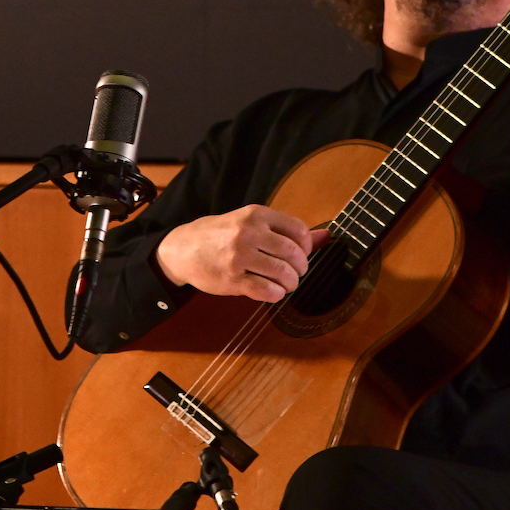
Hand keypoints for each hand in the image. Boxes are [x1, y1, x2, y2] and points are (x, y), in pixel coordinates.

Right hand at [156, 205, 328, 301]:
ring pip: (283, 274)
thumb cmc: (220, 234)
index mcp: (255, 214)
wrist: (182, 248)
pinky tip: (273, 292)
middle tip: (296, 273)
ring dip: (291, 283)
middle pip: (294, 254)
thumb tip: (327, 236)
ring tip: (286, 284)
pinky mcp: (232, 279)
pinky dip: (277, 294)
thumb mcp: (251, 222)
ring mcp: (239, 257)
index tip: (300, 254)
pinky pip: (267, 291)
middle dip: (301, 268)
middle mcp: (248, 233)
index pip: (298, 230)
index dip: (306, 247)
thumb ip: (287, 229)